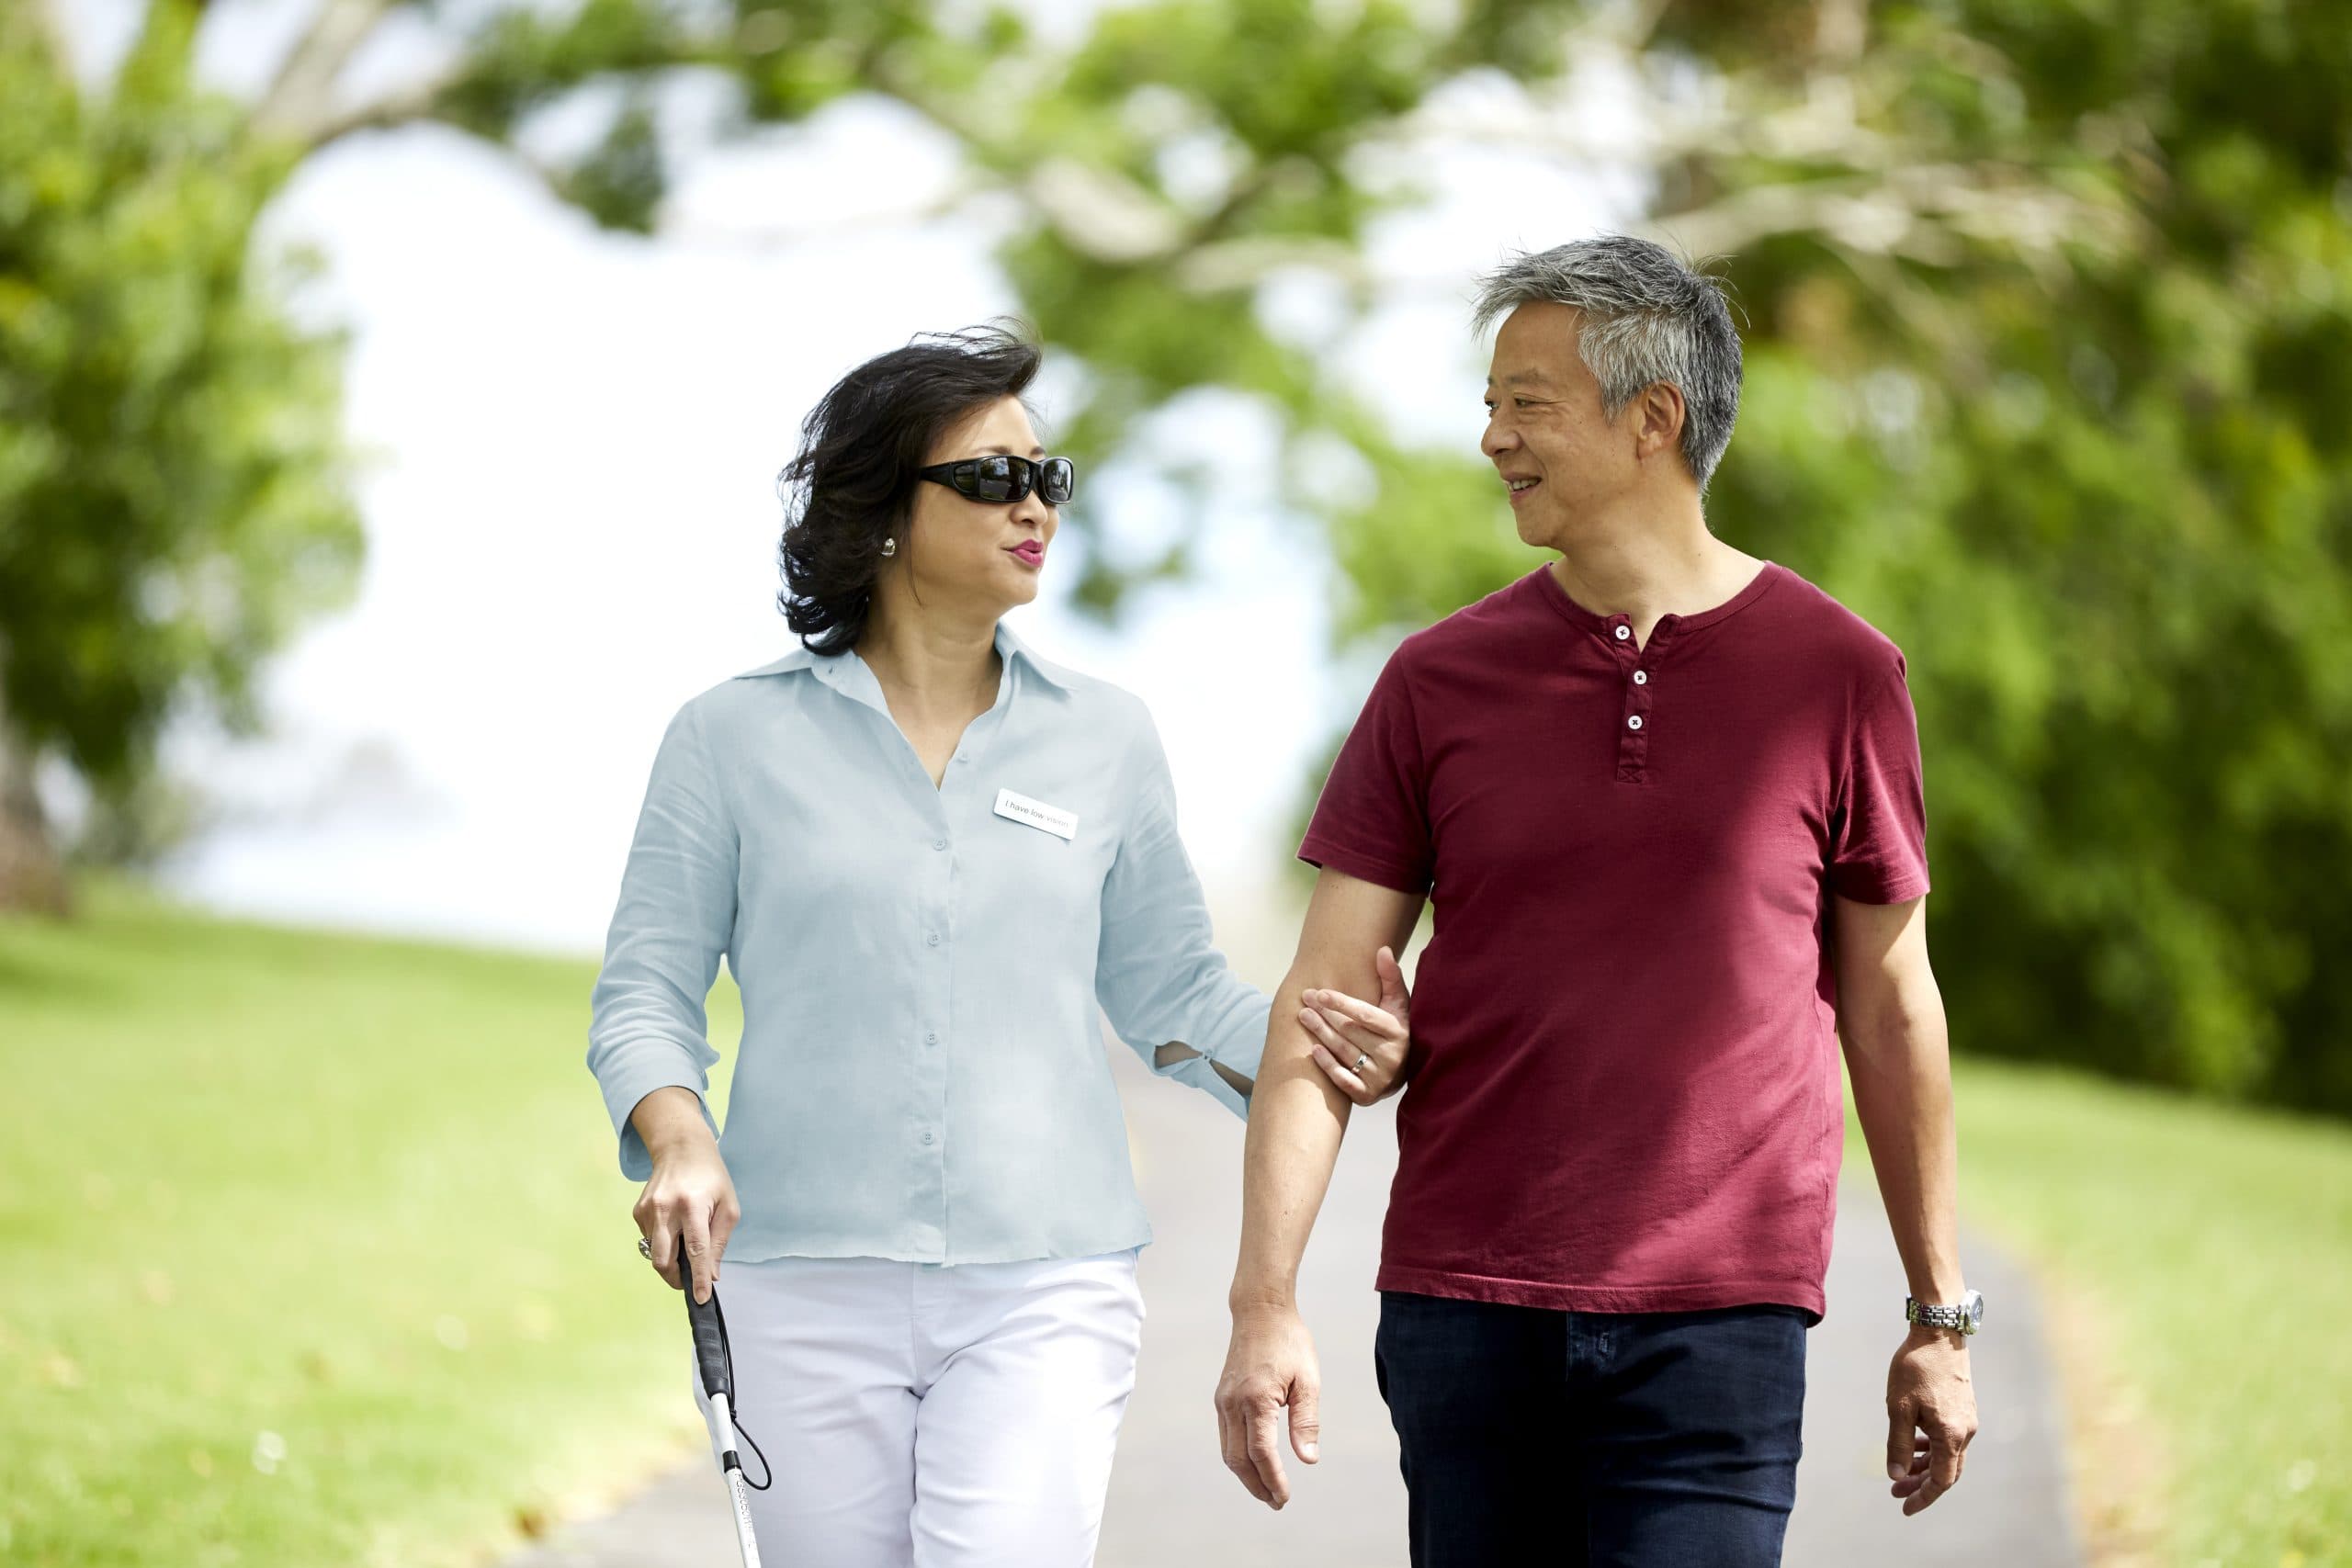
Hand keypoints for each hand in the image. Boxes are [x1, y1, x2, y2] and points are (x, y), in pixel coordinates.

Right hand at [634, 1135, 739, 1304]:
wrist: (681, 1148)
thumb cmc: (711, 1178)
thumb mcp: (728, 1206)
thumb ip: (719, 1242)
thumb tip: (712, 1275)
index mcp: (693, 1205)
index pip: (696, 1250)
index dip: (699, 1278)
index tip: (700, 1298)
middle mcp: (666, 1208)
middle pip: (664, 1260)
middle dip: (676, 1278)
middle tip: (689, 1280)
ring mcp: (647, 1210)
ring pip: (655, 1253)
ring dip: (671, 1259)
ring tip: (685, 1241)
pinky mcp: (638, 1212)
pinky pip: (649, 1240)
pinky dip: (663, 1243)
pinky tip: (673, 1226)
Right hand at [1215, 1302, 1322, 1507]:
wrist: (1260, 1312)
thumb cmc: (1289, 1342)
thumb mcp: (1308, 1380)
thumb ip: (1306, 1421)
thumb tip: (1308, 1460)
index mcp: (1256, 1399)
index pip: (1262, 1453)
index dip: (1273, 1479)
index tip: (1284, 1497)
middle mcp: (1233, 1403)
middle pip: (1239, 1459)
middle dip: (1257, 1485)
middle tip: (1277, 1502)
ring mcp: (1223, 1400)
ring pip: (1228, 1451)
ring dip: (1246, 1475)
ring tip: (1266, 1490)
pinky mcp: (1221, 1397)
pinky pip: (1226, 1437)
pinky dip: (1238, 1457)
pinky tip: (1254, 1463)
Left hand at [1300, 944, 1412, 1104]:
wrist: (1402, 1071)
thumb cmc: (1395, 1029)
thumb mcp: (1398, 1004)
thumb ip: (1390, 977)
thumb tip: (1382, 949)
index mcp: (1398, 1031)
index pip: (1366, 1015)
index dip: (1342, 1003)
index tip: (1320, 993)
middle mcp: (1391, 1055)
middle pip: (1350, 1032)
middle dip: (1325, 1015)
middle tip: (1305, 1000)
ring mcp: (1379, 1077)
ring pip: (1344, 1053)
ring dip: (1321, 1034)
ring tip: (1303, 1016)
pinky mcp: (1367, 1095)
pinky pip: (1344, 1080)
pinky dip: (1327, 1065)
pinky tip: (1313, 1050)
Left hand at [1885, 1325, 1977, 1513]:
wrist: (1939, 1332)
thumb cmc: (1915, 1368)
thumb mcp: (1899, 1408)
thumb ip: (1899, 1445)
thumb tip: (1897, 1476)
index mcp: (1952, 1435)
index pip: (1941, 1480)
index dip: (1923, 1497)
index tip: (1903, 1506)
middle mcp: (1966, 1431)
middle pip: (1947, 1471)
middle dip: (1922, 1484)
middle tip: (1896, 1491)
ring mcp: (1967, 1419)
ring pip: (1948, 1454)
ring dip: (1926, 1465)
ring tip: (1902, 1470)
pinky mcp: (1964, 1408)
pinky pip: (1950, 1438)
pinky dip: (1932, 1447)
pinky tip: (1915, 1442)